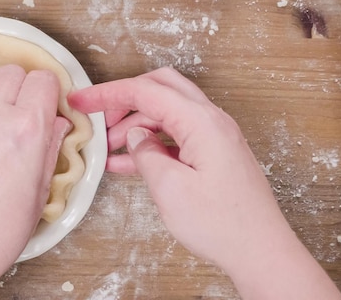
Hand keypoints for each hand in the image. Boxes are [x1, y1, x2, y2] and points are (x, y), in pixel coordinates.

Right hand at [68, 67, 340, 298]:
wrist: (260, 252)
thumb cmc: (223, 225)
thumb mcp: (169, 188)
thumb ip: (145, 154)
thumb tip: (135, 137)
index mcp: (201, 122)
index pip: (144, 92)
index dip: (106, 93)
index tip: (80, 99)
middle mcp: (211, 121)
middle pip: (160, 88)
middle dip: (125, 99)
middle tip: (100, 117)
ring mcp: (214, 136)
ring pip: (166, 113)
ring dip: (136, 125)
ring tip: (110, 149)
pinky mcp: (213, 153)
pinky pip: (175, 136)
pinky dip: (150, 143)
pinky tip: (127, 162)